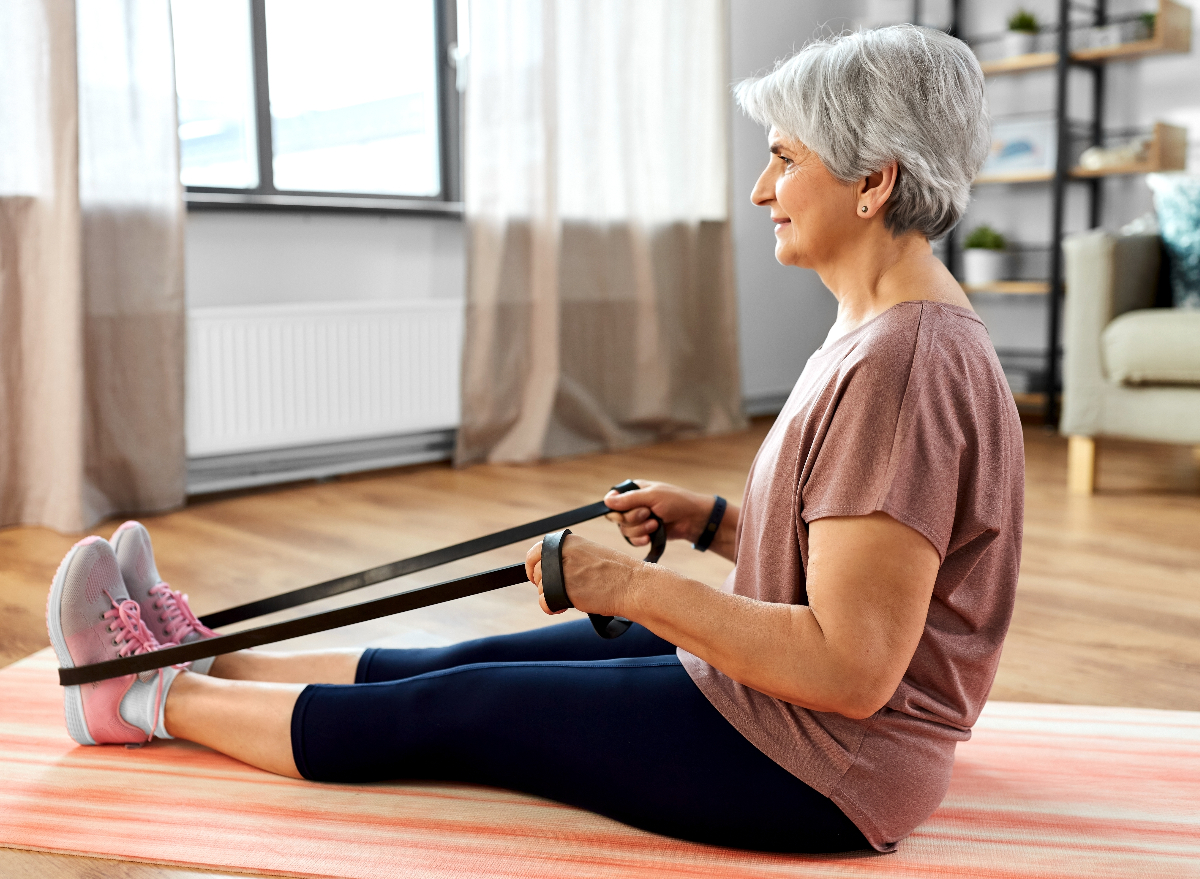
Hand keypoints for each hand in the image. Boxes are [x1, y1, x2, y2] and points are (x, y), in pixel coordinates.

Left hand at [525, 533, 644, 617]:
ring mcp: (563, 571)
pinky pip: (545, 602)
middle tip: (560, 590)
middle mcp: (563, 553)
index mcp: (569, 542)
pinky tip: (564, 606)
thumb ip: (568, 557)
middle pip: (538, 573)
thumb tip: (547, 569)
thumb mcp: (590, 553)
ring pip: (541, 588)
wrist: (634, 585)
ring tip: (573, 597)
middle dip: (545, 584)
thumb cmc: (617, 573)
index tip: (534, 575)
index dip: (532, 566)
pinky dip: (551, 608)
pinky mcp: (565, 590)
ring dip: (552, 596)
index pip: (535, 551)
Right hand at [602, 480, 715, 546]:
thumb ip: (629, 500)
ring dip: (640, 529)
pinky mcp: (645, 533)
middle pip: (617, 518)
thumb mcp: (652, 496)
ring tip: (655, 524)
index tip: (620, 511)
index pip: (612, 499)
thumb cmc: (677, 502)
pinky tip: (650, 537)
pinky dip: (641, 540)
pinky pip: (633, 540)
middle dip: (633, 518)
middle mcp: (634, 505)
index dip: (614, 507)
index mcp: (634, 491)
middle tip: (649, 513)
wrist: (694, 520)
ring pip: (625, 530)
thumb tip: (606, 501)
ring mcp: (639, 520)